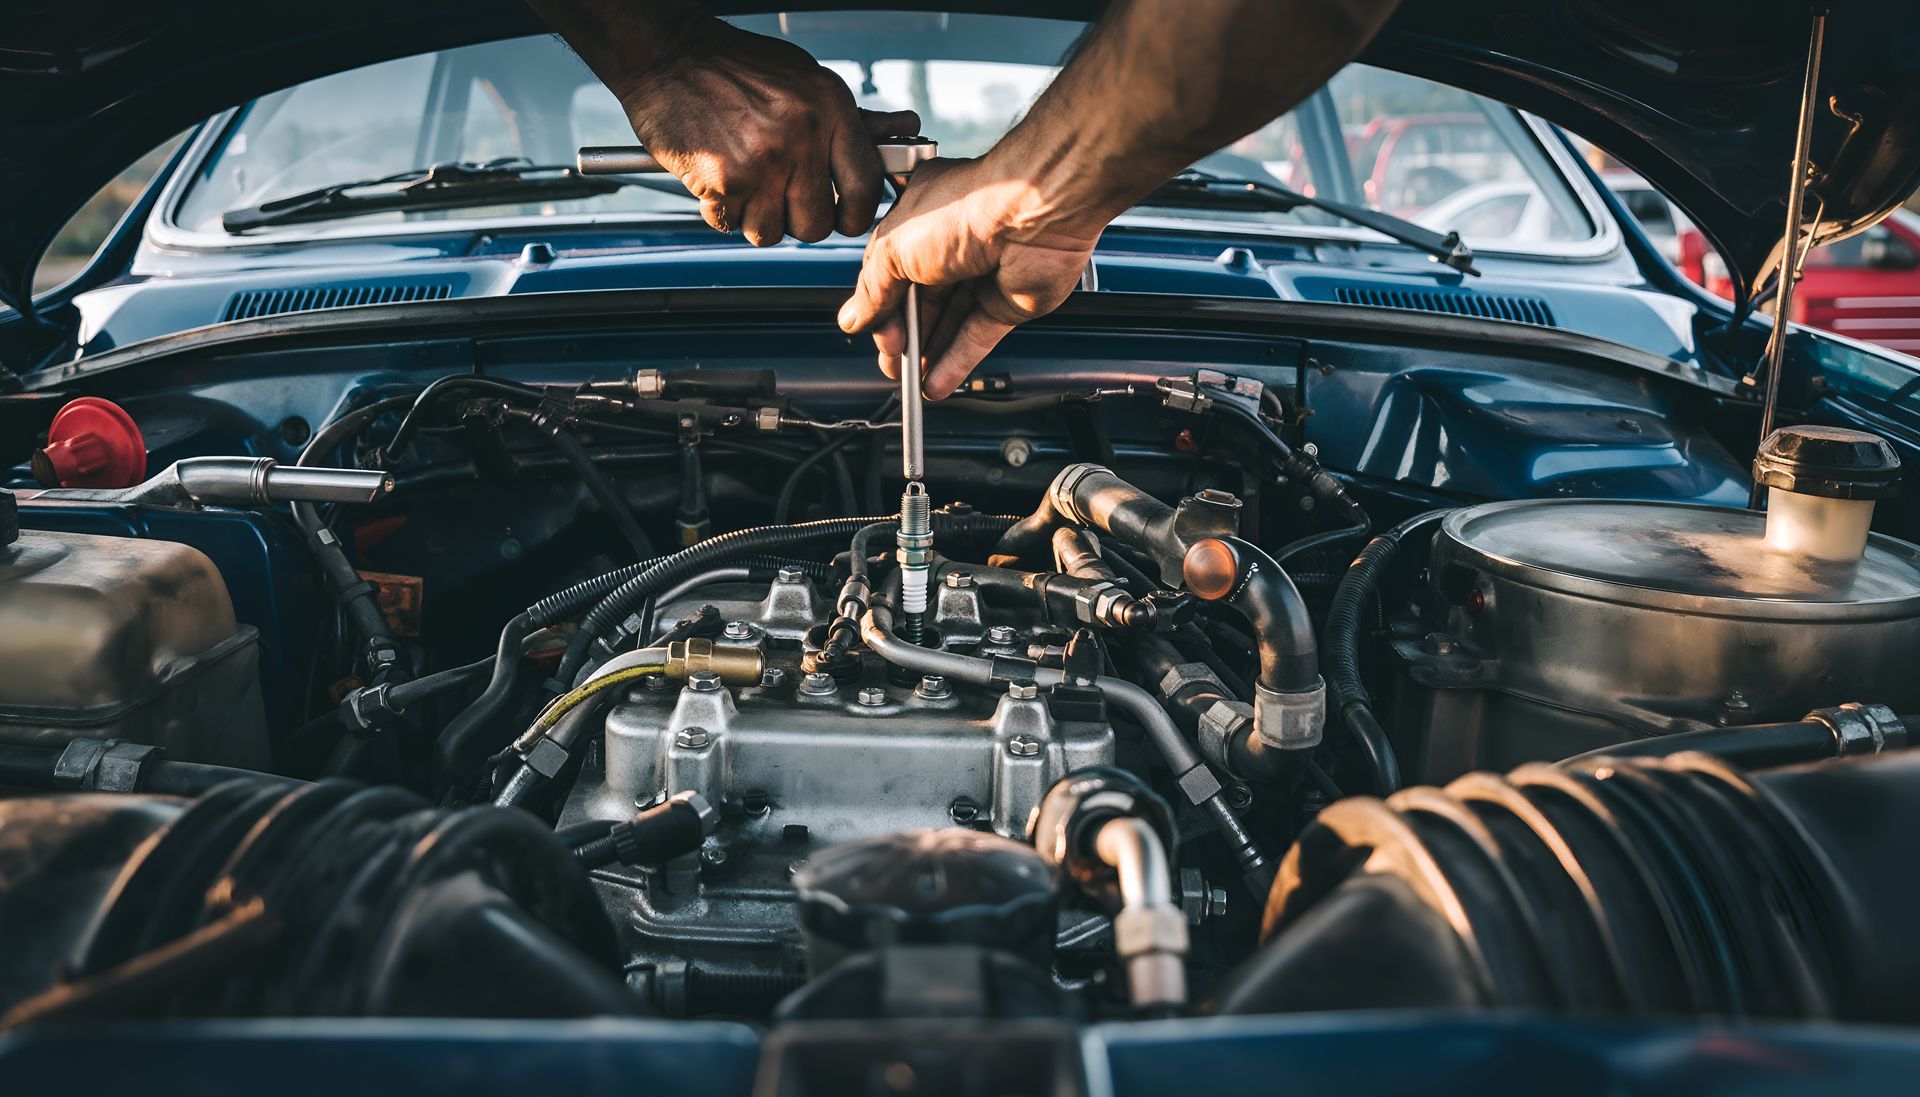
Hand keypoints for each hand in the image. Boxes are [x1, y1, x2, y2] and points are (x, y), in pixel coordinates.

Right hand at [613, 20, 919, 244]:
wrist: (669, 54)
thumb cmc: (738, 66)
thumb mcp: (807, 81)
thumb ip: (855, 119)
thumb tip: (907, 131)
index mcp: (830, 109)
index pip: (866, 185)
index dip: (856, 213)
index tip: (845, 215)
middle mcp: (802, 136)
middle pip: (818, 223)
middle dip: (799, 220)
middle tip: (782, 196)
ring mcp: (763, 161)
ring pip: (772, 233)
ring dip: (757, 219)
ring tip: (747, 185)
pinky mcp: (723, 180)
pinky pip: (731, 224)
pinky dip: (722, 212)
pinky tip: (718, 179)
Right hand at [836, 157, 1101, 398]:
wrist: (1034, 212)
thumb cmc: (970, 209)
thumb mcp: (896, 250)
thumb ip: (873, 289)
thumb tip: (852, 318)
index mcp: (920, 219)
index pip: (891, 271)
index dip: (880, 306)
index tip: (874, 334)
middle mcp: (952, 243)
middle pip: (920, 302)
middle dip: (904, 337)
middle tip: (892, 364)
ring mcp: (983, 273)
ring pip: (949, 322)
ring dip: (929, 354)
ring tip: (911, 381)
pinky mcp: (1009, 300)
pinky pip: (977, 337)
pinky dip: (957, 362)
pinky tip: (937, 383)